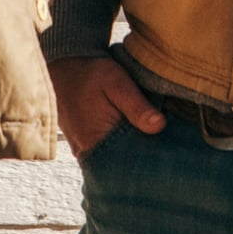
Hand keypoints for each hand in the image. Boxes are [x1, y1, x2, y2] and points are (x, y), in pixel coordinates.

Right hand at [49, 55, 165, 155]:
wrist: (64, 67)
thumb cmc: (90, 74)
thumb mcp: (116, 82)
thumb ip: (137, 105)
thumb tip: (159, 126)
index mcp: (95, 141)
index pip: (129, 164)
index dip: (150, 159)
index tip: (168, 152)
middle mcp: (88, 153)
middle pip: (123, 166)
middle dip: (143, 159)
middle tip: (166, 149)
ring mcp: (85, 152)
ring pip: (115, 162)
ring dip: (132, 154)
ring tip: (154, 144)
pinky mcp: (85, 147)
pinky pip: (107, 155)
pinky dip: (121, 149)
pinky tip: (136, 139)